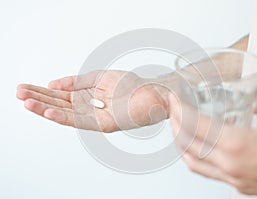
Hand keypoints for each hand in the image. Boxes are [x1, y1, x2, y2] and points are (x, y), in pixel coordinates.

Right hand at [17, 70, 168, 131]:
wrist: (155, 92)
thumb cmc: (131, 85)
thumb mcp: (99, 78)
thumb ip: (76, 82)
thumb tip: (52, 83)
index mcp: (88, 98)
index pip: (61, 95)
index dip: (43, 91)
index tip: (24, 87)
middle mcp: (89, 109)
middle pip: (60, 104)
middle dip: (39, 98)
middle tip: (18, 93)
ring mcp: (96, 117)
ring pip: (67, 113)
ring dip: (46, 108)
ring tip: (26, 102)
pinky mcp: (105, 124)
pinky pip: (81, 120)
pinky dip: (64, 116)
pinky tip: (48, 111)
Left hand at [169, 95, 256, 198]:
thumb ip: (256, 104)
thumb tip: (244, 100)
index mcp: (237, 143)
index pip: (196, 125)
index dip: (180, 110)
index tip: (174, 101)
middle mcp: (229, 163)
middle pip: (188, 143)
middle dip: (175, 124)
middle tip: (172, 110)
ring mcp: (231, 177)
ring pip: (192, 161)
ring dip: (180, 143)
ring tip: (177, 128)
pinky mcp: (236, 185)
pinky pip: (205, 172)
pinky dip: (194, 158)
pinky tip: (194, 148)